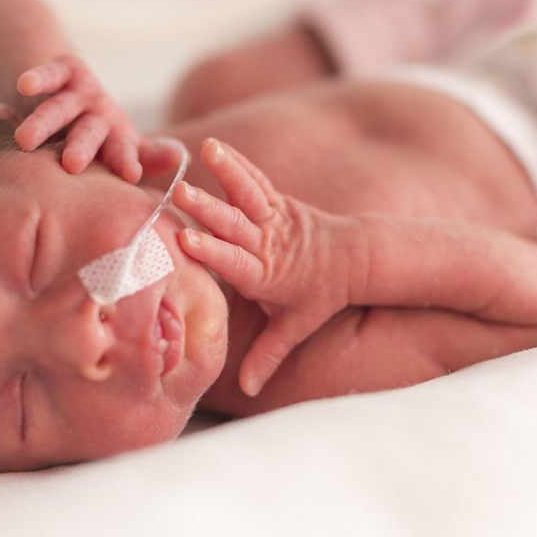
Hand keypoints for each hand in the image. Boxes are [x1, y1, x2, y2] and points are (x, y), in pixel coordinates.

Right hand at [14, 54, 143, 181]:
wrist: (73, 96)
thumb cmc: (101, 140)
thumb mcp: (124, 149)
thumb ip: (149, 158)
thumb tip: (182, 158)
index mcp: (118, 139)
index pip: (123, 152)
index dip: (126, 161)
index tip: (131, 174)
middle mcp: (101, 115)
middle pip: (90, 132)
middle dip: (81, 146)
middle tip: (72, 163)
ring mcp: (81, 93)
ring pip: (59, 109)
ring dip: (43, 123)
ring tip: (25, 140)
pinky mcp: (63, 71)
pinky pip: (49, 74)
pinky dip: (37, 78)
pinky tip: (24, 85)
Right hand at [173, 138, 355, 395]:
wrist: (356, 260)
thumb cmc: (320, 297)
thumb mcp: (295, 327)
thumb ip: (269, 356)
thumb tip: (248, 390)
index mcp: (267, 275)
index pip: (236, 264)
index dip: (212, 253)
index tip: (186, 241)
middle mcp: (268, 243)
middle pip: (235, 225)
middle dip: (209, 210)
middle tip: (181, 194)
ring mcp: (274, 218)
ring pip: (248, 194)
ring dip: (227, 173)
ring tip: (207, 150)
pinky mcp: (278, 201)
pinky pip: (256, 179)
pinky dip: (237, 163)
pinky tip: (215, 146)